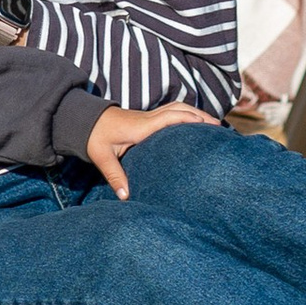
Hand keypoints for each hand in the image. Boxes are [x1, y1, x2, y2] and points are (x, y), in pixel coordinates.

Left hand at [81, 100, 222, 199]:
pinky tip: (196, 126)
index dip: (188, 120)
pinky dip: (187, 115)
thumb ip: (115, 175)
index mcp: (141, 127)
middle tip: (220, 127)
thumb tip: (126, 197)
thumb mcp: (102, 157)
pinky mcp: (148, 119)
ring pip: (177, 108)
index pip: (169, 118)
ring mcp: (149, 117)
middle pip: (179, 109)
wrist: (85, 120)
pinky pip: (172, 112)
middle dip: (201, 116)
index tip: (207, 126)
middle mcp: (148, 119)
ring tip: (214, 125)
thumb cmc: (94, 137)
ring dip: (196, 113)